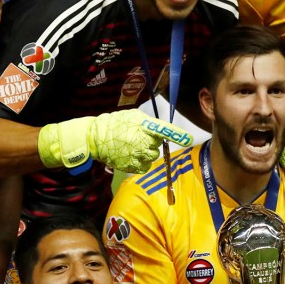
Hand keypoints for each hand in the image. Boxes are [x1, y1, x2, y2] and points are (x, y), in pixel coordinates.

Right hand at [38, 109, 192, 172]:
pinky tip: (129, 156)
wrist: (95, 138)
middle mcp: (144, 141)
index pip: (165, 130)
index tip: (188, 139)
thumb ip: (149, 123)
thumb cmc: (115, 124)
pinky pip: (144, 167)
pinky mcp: (133, 166)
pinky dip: (140, 163)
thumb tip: (160, 130)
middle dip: (150, 143)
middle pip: (158, 146)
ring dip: (145, 153)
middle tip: (136, 138)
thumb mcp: (133, 117)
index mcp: (145, 126)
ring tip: (130, 147)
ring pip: (152, 157)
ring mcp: (138, 155)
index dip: (178, 135)